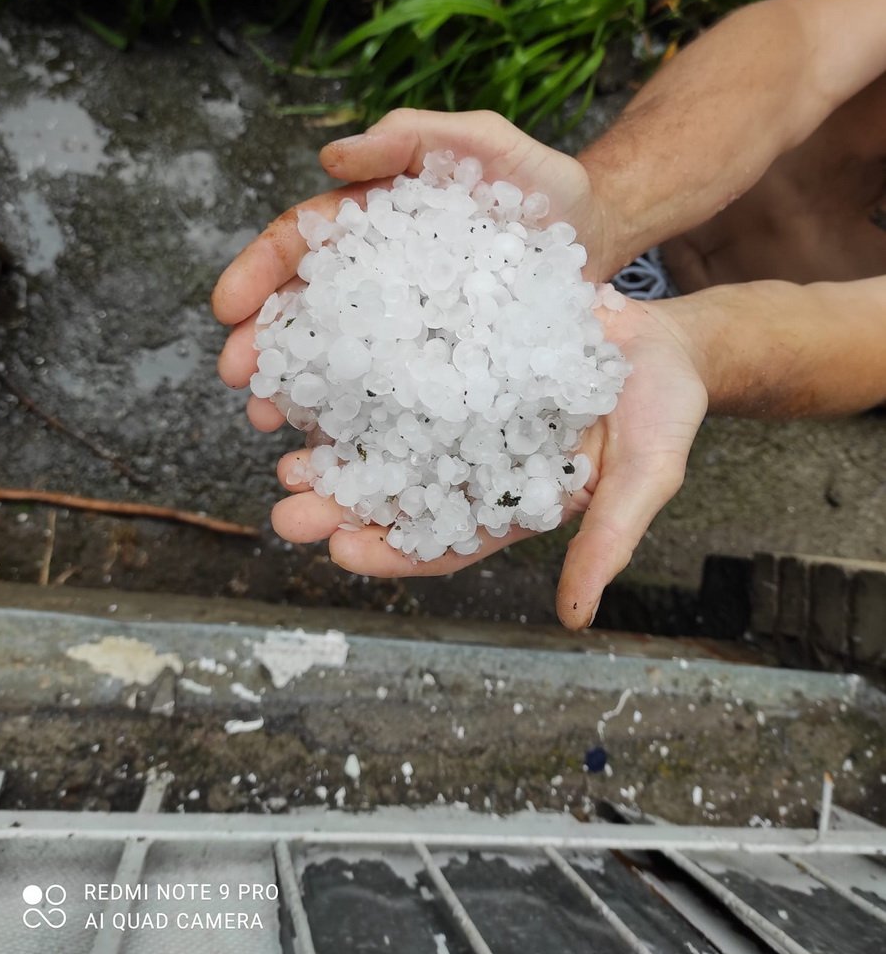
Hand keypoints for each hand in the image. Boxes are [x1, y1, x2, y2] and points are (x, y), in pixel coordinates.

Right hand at [213, 108, 611, 434]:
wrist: (599, 233)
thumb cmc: (537, 182)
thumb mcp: (480, 141)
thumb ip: (413, 135)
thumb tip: (330, 158)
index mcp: (370, 223)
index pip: (299, 241)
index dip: (259, 271)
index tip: (226, 308)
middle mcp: (377, 279)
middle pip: (305, 309)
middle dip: (263, 343)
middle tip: (238, 380)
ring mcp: (407, 329)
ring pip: (338, 360)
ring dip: (296, 391)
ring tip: (271, 423)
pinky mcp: (442, 369)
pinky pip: (393, 397)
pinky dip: (358, 421)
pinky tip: (334, 446)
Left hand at [264, 297, 707, 629]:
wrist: (667, 337)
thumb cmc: (666, 411)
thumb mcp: (647, 475)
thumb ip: (609, 538)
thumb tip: (575, 616)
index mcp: (513, 500)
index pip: (444, 541)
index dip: (393, 551)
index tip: (342, 549)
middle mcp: (477, 457)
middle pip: (399, 490)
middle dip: (340, 503)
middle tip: (288, 507)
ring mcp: (464, 405)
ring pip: (387, 431)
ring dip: (336, 442)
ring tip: (284, 444)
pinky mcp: (461, 350)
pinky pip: (404, 362)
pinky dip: (362, 367)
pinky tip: (320, 363)